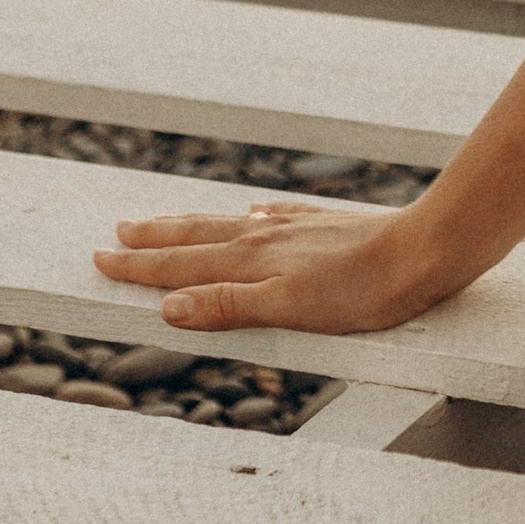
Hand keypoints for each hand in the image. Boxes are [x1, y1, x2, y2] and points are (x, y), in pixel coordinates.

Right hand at [93, 197, 444, 336]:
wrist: (424, 252)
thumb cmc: (361, 291)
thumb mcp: (288, 310)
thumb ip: (228, 307)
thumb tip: (167, 307)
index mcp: (251, 260)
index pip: (181, 265)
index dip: (139, 267)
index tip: (99, 259)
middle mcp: (266, 236)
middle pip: (198, 235)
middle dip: (154, 238)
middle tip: (115, 232)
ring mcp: (295, 227)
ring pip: (229, 224)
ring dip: (192, 224)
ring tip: (165, 220)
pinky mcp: (324, 225)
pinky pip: (273, 216)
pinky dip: (249, 216)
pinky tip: (252, 213)